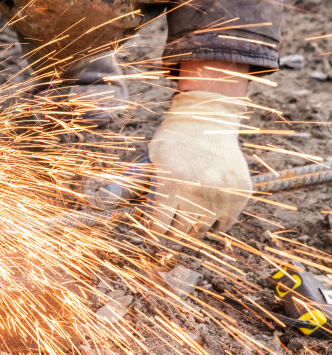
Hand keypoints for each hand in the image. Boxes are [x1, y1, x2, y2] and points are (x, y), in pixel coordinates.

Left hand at [147, 91, 251, 235]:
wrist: (207, 120)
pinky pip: (224, 224)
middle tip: (168, 223)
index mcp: (172, 188)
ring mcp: (223, 196)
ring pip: (202, 231)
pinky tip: (205, 209)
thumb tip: (114, 205)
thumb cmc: (173, 141)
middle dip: (171, 229)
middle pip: (181, 233)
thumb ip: (139, 187)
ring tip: (186, 213)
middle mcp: (199, 195)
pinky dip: (214, 222)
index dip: (154, 231)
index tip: (152, 231)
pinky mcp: (241, 195)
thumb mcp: (151, 162)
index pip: (159, 228)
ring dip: (191, 226)